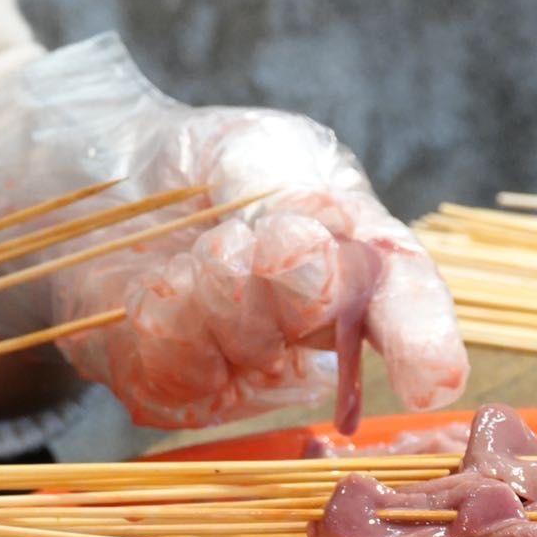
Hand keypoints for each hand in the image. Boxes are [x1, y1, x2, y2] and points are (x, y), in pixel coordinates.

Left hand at [0, 36, 467, 431]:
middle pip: (321, 324)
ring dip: (219, 286)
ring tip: (201, 248)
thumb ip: (286, 185)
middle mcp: (310, 333)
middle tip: (273, 239)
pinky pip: (176, 368)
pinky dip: (163, 316)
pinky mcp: (175, 390)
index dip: (424, 341)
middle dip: (294, 282)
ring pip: (245, 344)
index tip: (433, 379)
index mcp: (358, 265)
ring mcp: (243, 370)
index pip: (405, 304)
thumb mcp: (260, 146)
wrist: (103, 178)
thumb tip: (311, 239)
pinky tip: (151, 287)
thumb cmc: (204, 166)